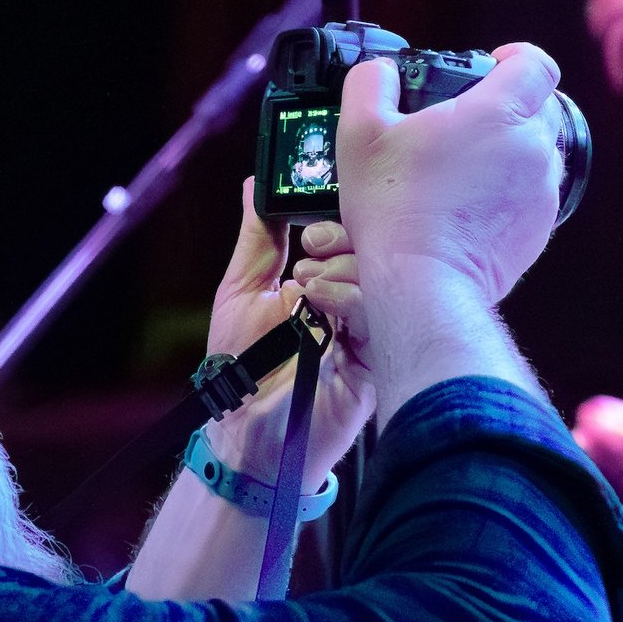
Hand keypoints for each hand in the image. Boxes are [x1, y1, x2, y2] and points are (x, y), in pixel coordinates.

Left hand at [202, 180, 374, 493]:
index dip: (336, 219)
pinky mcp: (378, 358)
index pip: (351, 232)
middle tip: (312, 249)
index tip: (310, 230)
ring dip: (342, 270)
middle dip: (342, 238)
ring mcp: (370, 329)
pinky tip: (321, 307)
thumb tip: (257, 184)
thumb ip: (259, 238)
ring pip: (380, 276)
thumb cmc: (242, 370)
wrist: (247, 437)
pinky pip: (380, 314)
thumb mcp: (242, 290)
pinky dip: (350, 300)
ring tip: (307, 288)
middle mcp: (354, 300)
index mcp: (328, 279)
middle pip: (372, 246)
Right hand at [335, 42, 565, 304]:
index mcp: (500, 112)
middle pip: (539, 106)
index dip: (515, 58)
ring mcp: (543, 191)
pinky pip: (533, 192)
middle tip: (464, 122)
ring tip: (463, 168)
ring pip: (538, 151)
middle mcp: (533, 148)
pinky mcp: (542, 227)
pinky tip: (470, 203)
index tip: (491, 66)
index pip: (536, 64)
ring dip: (509, 150)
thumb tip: (381, 71)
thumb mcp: (360, 132)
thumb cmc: (395, 209)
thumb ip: (370, 82)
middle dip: (507, 105)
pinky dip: (509, 190)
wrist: (424, 283)